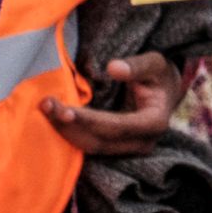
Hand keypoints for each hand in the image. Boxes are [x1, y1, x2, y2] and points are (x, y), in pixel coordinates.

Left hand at [47, 51, 179, 157]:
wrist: (166, 91)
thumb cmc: (159, 75)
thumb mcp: (155, 63)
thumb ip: (137, 66)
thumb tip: (113, 68)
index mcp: (154, 122)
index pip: (117, 127)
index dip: (89, 120)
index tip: (64, 110)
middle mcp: (142, 143)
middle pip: (99, 141)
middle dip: (70, 126)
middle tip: (46, 106)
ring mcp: (128, 149)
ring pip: (91, 147)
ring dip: (65, 130)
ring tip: (45, 109)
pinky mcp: (115, 149)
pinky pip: (89, 145)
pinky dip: (70, 132)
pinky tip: (53, 117)